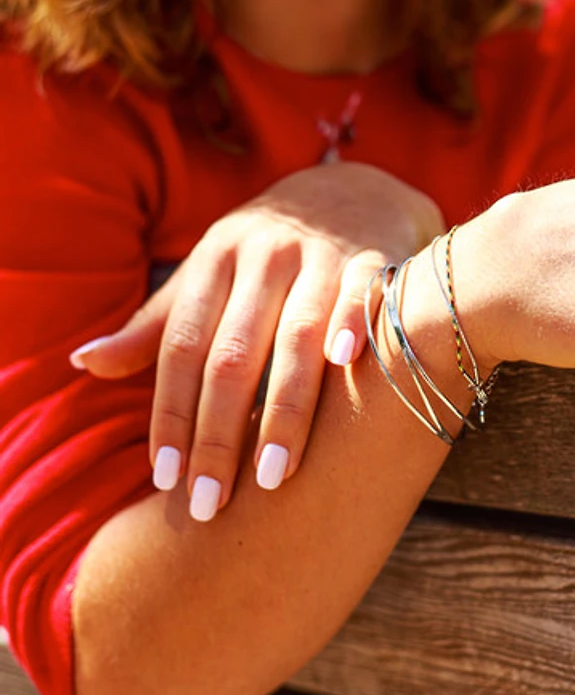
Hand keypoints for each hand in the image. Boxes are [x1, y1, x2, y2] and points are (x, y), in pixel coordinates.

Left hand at [71, 162, 443, 519]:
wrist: (350, 193)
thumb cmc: (266, 251)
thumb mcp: (207, 275)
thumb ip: (156, 325)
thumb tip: (83, 364)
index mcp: (215, 258)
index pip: (181, 346)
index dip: (170, 413)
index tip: (166, 478)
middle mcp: (262, 254)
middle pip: (233, 353)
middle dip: (219, 432)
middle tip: (210, 501)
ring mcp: (320, 254)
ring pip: (296, 336)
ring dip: (284, 409)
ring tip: (273, 476)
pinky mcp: (371, 257)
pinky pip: (363, 293)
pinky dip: (353, 324)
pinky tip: (344, 366)